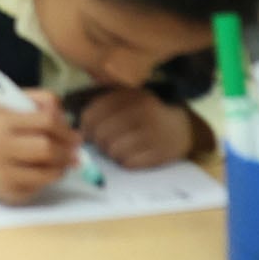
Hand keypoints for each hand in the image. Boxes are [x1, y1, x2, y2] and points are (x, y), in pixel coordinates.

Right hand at [0, 88, 79, 204]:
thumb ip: (41, 101)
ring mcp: (3, 174)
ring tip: (64, 162)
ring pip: (48, 173)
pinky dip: (48, 179)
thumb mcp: (13, 106)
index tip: (75, 134)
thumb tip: (67, 120)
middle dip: (68, 150)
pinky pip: (40, 188)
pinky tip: (44, 172)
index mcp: (2, 122)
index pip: (46, 121)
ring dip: (63, 166)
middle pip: (47, 149)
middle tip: (76, 151)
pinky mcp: (9, 194)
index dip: (66, 128)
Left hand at [77, 88, 198, 168]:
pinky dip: (126, 162)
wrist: (182, 127)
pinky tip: (134, 155)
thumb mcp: (127, 100)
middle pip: (101, 135)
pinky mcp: (159, 153)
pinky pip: (129, 164)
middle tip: (104, 144)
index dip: (85, 128)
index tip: (88, 133)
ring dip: (112, 154)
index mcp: (128, 96)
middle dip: (98, 143)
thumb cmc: (146, 114)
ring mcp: (151, 133)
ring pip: (113, 151)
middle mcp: (140, 112)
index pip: (92, 114)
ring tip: (120, 148)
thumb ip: (103, 106)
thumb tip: (76, 127)